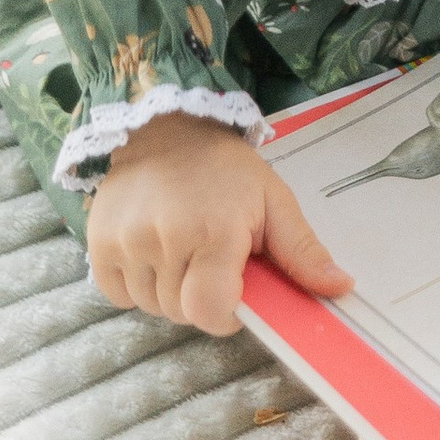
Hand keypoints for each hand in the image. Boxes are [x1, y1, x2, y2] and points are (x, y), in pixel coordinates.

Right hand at [86, 113, 350, 335]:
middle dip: (201, 298)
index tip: (234, 292)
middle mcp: (164, 239)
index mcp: (214, 231)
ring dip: (169, 291)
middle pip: (182, 313)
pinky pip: (117, 295)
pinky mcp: (97, 244)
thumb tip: (342, 288)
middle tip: (210, 259)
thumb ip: (302, 250)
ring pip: (151, 306)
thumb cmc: (224, 167)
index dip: (226, 314)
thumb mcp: (272, 199)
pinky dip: (136, 284)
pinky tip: (153, 251)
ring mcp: (126, 242)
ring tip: (182, 249)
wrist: (162, 125)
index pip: (211, 311)